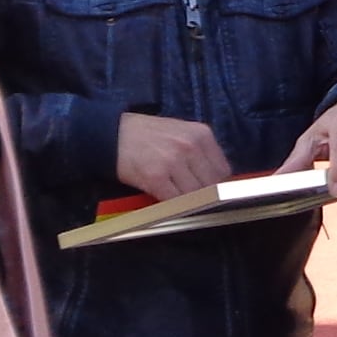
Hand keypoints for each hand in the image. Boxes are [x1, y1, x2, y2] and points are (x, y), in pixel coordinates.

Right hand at [113, 110, 232, 202]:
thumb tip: (219, 179)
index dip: (216, 183)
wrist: (113, 134)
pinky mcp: (156, 177)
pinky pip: (175, 200)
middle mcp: (190, 146)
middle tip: (189, 193)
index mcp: (201, 134)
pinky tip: (164, 195)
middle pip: (212, 185)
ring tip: (174, 192)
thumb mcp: (181, 132)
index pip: (223, 170)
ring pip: (195, 195)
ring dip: (187, 200)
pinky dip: (172, 204)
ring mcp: (173, 162)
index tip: (207, 188)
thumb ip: (201, 152)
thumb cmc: (148, 135)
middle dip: (203, 193)